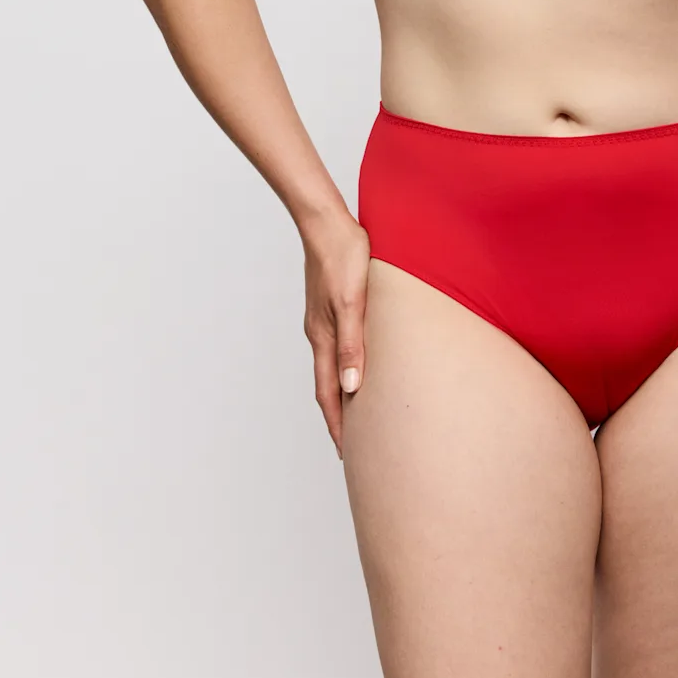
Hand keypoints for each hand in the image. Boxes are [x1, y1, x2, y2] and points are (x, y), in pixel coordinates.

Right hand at [300, 210, 371, 459]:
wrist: (327, 223)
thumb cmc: (345, 258)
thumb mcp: (354, 303)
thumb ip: (353, 344)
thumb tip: (353, 388)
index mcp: (324, 337)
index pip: (330, 394)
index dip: (339, 425)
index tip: (348, 454)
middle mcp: (319, 334)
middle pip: (328, 386)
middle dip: (339, 418)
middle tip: (353, 447)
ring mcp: (322, 320)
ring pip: (332, 368)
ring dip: (342, 394)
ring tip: (357, 415)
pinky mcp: (329, 307)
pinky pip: (336, 348)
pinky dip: (345, 368)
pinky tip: (357, 366)